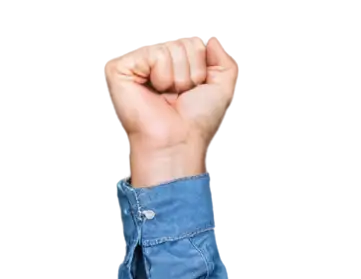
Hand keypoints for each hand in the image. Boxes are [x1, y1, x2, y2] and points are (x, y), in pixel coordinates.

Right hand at [103, 36, 237, 184]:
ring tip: (166, 95)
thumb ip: (225, 65)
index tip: (192, 92)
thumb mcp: (222, 91)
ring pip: (170, 47)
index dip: (200, 70)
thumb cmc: (196, 122)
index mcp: (172, 64)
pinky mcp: (120, 65)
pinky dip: (161, 75)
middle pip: (183, 43)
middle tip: (178, 96)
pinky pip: (155, 53)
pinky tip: (153, 90)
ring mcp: (135, 61)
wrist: (178, 140)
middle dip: (189, 73)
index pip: (193, 43)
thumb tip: (211, 41)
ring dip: (177, 78)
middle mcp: (152, 59)